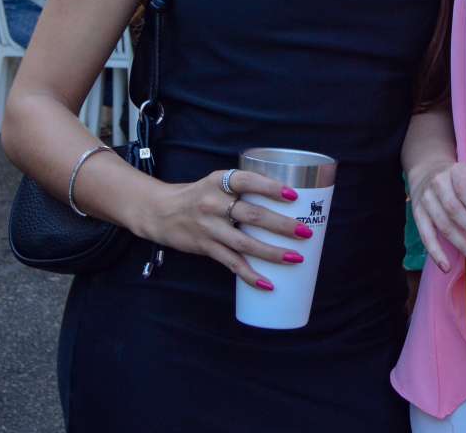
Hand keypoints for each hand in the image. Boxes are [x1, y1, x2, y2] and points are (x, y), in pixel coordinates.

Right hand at [135, 170, 304, 290]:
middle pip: (253, 215)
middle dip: (282, 225)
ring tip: (296, 258)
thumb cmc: (198, 195)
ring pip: (245, 243)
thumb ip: (242, 188)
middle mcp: (213, 203)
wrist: (159, 211)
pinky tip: (267, 283)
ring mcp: (209, 227)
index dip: (271, 187)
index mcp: (220, 181)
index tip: (294, 196)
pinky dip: (249, 274)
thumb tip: (284, 199)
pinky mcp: (205, 247)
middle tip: (305, 232)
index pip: (248, 181)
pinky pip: (230, 263)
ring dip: (272, 252)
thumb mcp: (216, 182)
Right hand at [408, 160, 465, 271]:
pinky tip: (446, 267)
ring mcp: (426, 200)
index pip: (465, 188)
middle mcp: (439, 184)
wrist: (430, 173)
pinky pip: (425, 235)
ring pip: (441, 224)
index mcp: (458, 172)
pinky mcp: (418, 215)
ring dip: (460, 244)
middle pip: (453, 209)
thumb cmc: (464, 182)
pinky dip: (435, 252)